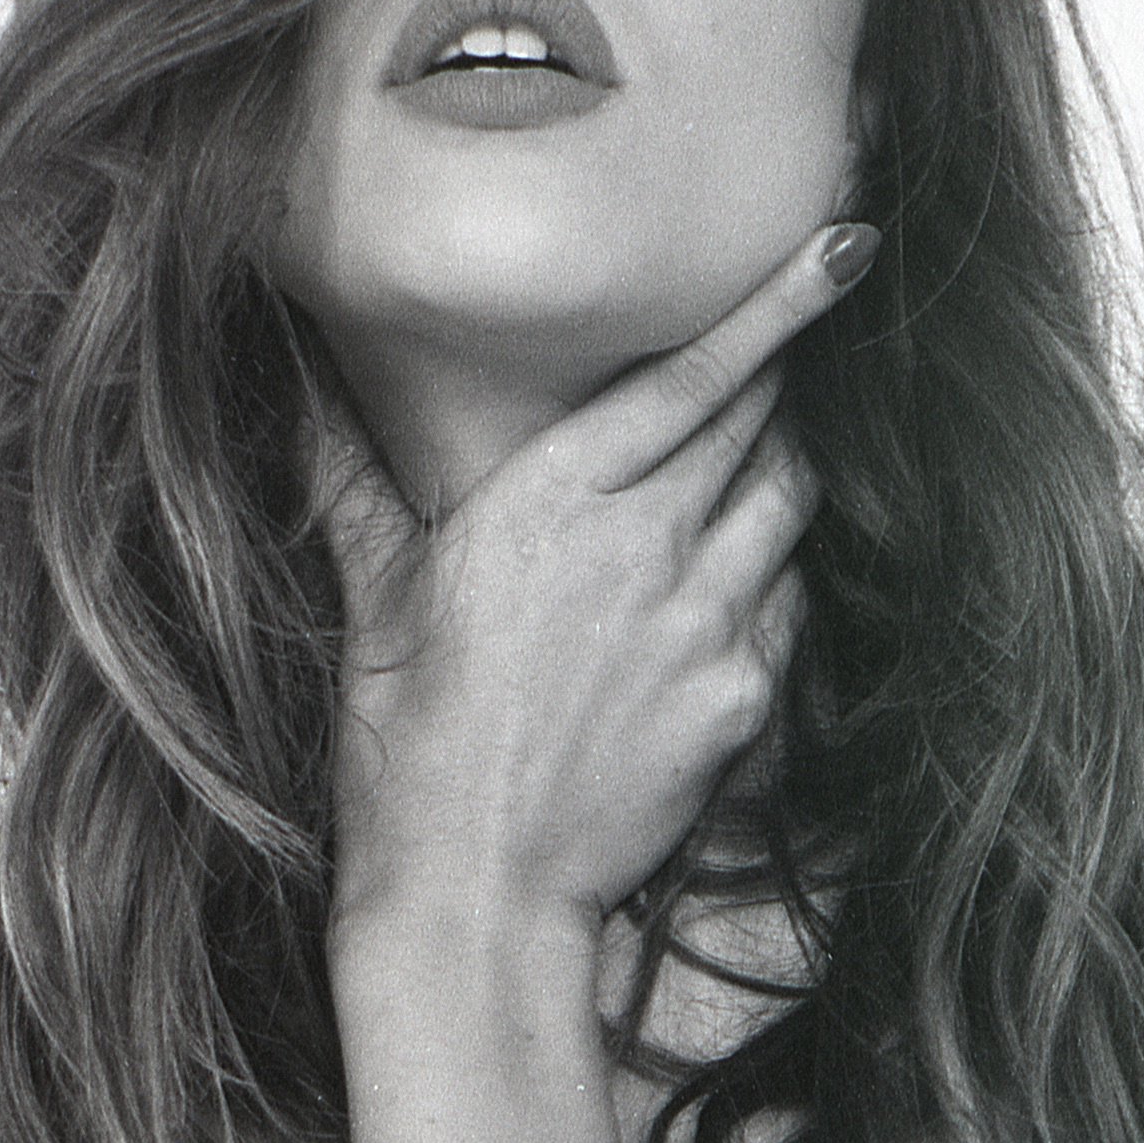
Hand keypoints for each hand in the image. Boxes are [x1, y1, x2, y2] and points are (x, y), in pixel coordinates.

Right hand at [319, 226, 871, 961]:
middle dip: (787, 376)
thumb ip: (351, 474)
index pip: (699, 375)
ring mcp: (707, 623)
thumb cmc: (408, 747)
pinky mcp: (742, 698)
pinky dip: (775, 575)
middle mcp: (648, 545)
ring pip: (789, 506)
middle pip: (761, 426)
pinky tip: (739, 581)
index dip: (781, 304)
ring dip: (784, 470)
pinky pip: (788, 603)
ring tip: (765, 457)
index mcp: (556, 498)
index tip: (847, 248)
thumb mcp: (376, 597)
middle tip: (811, 331)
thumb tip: (296, 373)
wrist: (476, 894)